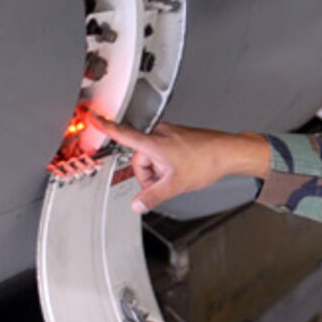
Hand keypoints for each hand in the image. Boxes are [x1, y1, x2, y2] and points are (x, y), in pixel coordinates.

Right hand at [83, 112, 270, 213]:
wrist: (229, 152)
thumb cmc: (206, 161)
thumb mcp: (175, 185)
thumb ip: (153, 196)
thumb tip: (138, 204)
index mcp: (155, 142)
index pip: (123, 133)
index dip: (105, 126)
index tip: (92, 116)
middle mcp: (161, 134)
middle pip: (140, 157)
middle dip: (148, 173)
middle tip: (164, 182)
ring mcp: (171, 134)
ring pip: (153, 156)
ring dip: (159, 170)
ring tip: (177, 175)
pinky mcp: (179, 137)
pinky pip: (164, 152)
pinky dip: (168, 164)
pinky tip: (183, 169)